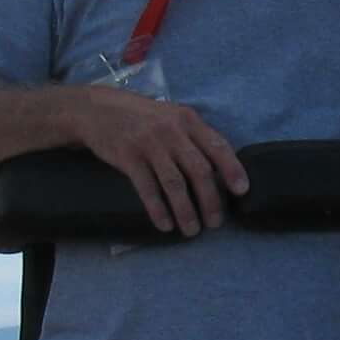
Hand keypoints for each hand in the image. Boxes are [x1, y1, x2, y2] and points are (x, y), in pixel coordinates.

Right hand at [64, 84, 247, 233]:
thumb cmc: (143, 117)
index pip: (217, 146)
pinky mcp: (128, 157)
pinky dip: (158, 209)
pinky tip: (165, 224)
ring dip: (186, 211)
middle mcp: (172, 131)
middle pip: (199, 170)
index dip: (232, 169)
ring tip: (192, 230)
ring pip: (175, 184)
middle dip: (211, 200)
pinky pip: (147, 188)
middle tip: (215, 223)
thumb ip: (194, 138)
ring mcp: (149, 144)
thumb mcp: (172, 117)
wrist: (98, 110)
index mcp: (188, 120)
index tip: (241, 191)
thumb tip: (220, 170)